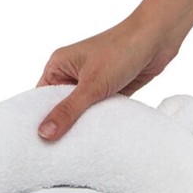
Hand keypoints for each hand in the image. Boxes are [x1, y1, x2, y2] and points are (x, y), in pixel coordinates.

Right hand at [35, 12, 180, 139]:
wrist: (158, 38)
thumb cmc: (122, 50)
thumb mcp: (91, 85)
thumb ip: (68, 111)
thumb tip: (44, 133)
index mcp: (59, 65)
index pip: (40, 98)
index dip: (37, 120)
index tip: (35, 144)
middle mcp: (72, 73)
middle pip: (60, 107)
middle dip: (61, 126)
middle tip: (54, 154)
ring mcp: (91, 82)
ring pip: (80, 111)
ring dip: (82, 125)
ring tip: (75, 150)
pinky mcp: (108, 90)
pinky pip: (98, 111)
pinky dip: (98, 122)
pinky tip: (96, 139)